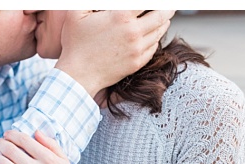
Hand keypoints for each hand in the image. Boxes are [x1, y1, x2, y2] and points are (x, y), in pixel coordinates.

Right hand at [54, 10, 174, 96]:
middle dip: (167, 8)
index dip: (153, 1)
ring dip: (163, 22)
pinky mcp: (138, 61)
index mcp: (120, 16)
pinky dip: (155, 38)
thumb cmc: (74, 44)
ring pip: (160, 31)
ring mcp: (138, 48)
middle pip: (162, 14)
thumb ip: (90, 1)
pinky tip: (152, 35)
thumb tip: (101, 2)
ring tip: (163, 17)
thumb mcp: (76, 14)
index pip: (147, 2)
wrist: (77, 75)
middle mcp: (134, 31)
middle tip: (169, 6)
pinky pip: (154, 47)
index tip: (150, 4)